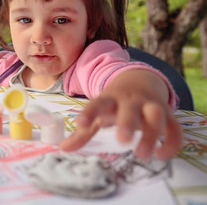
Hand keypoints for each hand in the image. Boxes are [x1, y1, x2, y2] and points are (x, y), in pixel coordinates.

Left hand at [60, 70, 182, 159]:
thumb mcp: (98, 114)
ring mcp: (151, 105)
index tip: (79, 124)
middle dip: (127, 122)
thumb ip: (83, 132)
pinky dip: (172, 142)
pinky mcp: (168, 114)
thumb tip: (62, 148)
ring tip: (142, 155)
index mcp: (110, 99)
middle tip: (122, 141)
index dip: (89, 113)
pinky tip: (161, 156)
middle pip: (130, 108)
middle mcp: (131, 100)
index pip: (98, 103)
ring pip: (156, 115)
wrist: (140, 81)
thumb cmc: (114, 103)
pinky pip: (175, 127)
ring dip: (152, 134)